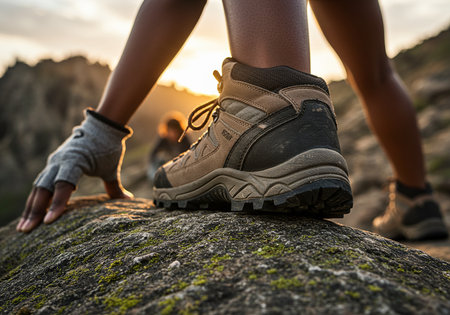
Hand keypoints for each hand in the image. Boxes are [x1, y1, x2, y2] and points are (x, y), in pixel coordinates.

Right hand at [16, 110, 132, 232]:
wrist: (101, 127)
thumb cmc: (107, 148)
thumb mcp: (111, 168)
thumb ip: (115, 186)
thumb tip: (128, 201)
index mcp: (75, 162)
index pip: (63, 185)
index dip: (57, 204)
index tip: (49, 222)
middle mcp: (60, 162)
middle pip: (43, 189)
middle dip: (34, 211)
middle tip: (26, 231)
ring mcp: (54, 163)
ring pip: (38, 187)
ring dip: (30, 208)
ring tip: (23, 228)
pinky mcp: (53, 164)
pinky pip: (41, 183)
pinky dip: (36, 199)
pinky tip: (31, 215)